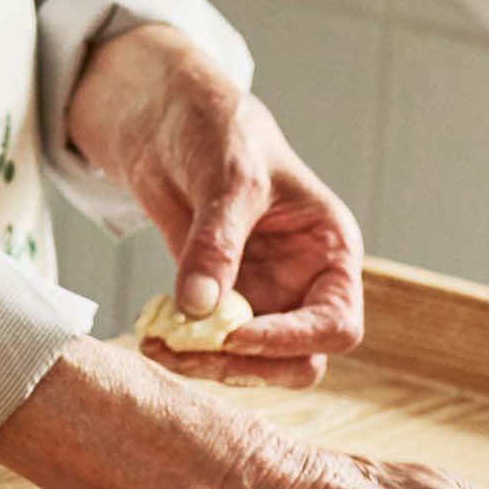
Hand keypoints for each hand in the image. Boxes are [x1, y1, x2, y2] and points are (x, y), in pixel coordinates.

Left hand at [66, 26, 361, 384]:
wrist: (169, 121)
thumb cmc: (220, 132)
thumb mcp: (227, 178)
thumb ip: (216, 243)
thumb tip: (201, 310)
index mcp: (330, 250)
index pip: (337, 324)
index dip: (292, 340)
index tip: (234, 336)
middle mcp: (304, 283)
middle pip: (299, 362)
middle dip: (247, 366)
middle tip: (188, 352)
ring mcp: (262, 298)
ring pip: (253, 365)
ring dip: (207, 366)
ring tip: (157, 345)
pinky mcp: (219, 303)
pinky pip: (210, 348)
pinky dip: (182, 352)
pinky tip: (151, 335)